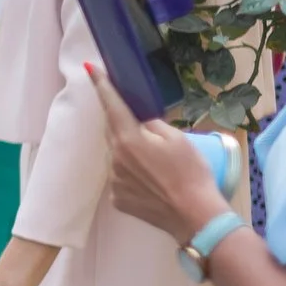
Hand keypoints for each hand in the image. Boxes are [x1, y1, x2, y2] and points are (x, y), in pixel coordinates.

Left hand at [85, 62, 230, 241]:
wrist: (195, 216)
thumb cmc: (191, 174)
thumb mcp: (177, 140)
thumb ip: (153, 125)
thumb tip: (140, 122)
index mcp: (128, 140)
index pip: (112, 106)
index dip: (102, 86)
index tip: (90, 70)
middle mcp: (114, 159)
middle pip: (114, 133)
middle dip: (126, 127)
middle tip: (149, 133)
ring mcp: (114, 181)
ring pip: (118, 157)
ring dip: (131, 154)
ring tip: (159, 165)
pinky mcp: (118, 199)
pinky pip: (122, 178)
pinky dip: (134, 175)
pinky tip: (153, 183)